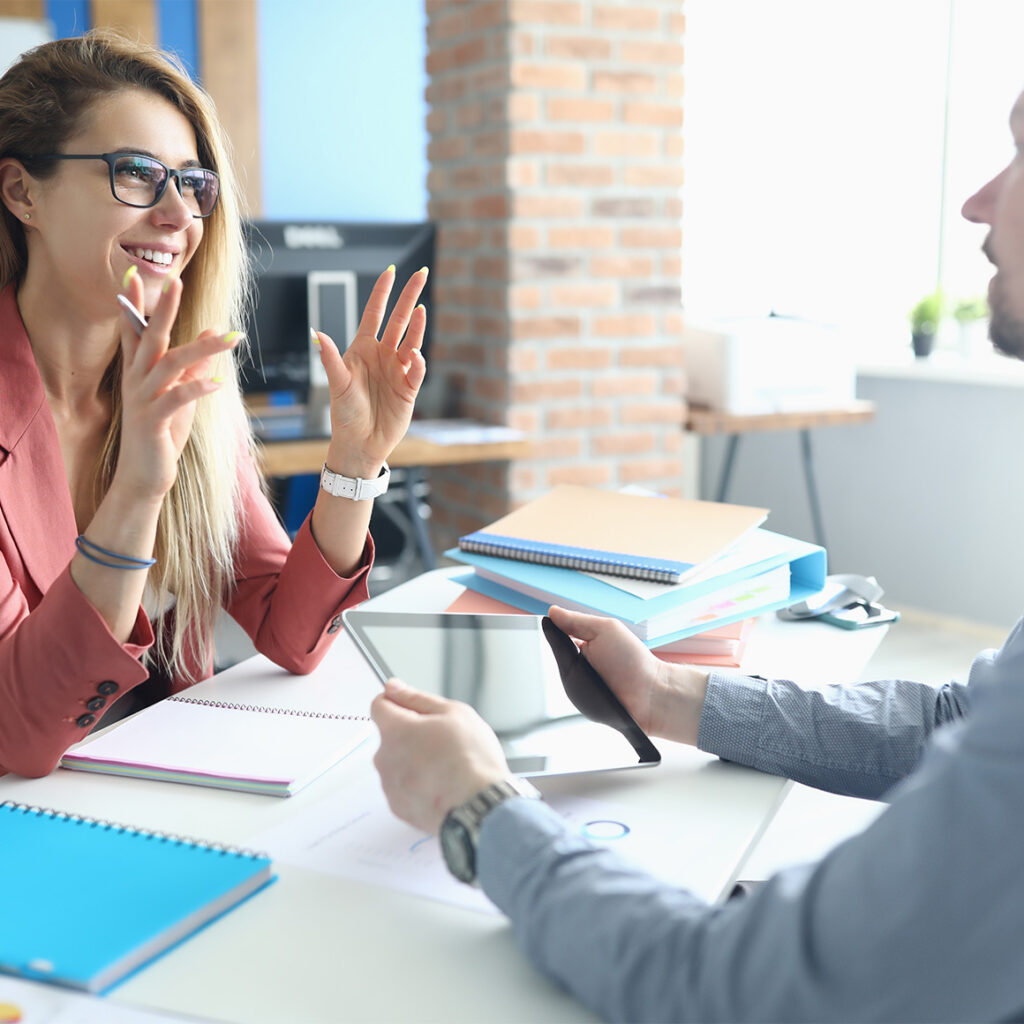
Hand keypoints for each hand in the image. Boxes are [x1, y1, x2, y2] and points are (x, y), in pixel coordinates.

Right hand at [113, 271, 238, 501]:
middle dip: (164, 310)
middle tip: (176, 282)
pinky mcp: (152, 422)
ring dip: (202, 348)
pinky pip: (176, 398)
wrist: (144, 476)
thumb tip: (214, 332)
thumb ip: (196, 365)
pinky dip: (198, 387)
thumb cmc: (162, 433)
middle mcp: (135, 381)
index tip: (133, 273)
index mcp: (139, 372)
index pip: (135, 331)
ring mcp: (142, 400)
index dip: (133, 303)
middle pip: (150, 338)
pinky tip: (219, 382)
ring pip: (169, 365)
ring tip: (230, 337)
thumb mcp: (182, 395)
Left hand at [315, 266, 427, 476]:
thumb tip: (317, 334)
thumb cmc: (344, 414)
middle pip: (399, 319)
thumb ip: (330, 359)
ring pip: (411, 339)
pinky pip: (417, 369)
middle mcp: (383, 355)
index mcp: (363, 349)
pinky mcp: (409, 388)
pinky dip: (418, 361)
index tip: (392, 271)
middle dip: (409, 296)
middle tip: (421, 274)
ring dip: (417, 325)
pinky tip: (414, 356)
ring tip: (421, 309)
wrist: (360, 444)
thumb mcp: (337, 385)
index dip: (383, 292)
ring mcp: (397, 370)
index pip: (375, 313)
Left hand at [371, 679, 508, 834]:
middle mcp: (385, 758)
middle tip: (441, 741)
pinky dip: (417, 785)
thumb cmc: (472, 759)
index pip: (378, 705)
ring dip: (413, 761)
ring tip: (445, 767)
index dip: (397, 702)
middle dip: (410, 735)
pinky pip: (403, 787)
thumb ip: (416, 698)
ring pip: (397, 763)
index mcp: (395, 730)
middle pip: (390, 736)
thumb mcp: (453, 713)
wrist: (480, 806)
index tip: (413, 708)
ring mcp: (390, 785)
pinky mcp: (399, 807)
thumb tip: (394, 687)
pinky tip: (441, 785)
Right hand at [546, 606, 709, 745]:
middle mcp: (580, 665)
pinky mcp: (581, 705)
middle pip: (556, 656)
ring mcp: (579, 687)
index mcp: (586, 644)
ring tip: (587, 673)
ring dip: (567, 673)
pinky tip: (585, 688)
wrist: (650, 695)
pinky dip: (573, 690)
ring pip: (559, 676)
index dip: (552, 631)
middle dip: (560, 653)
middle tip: (578, 653)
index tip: (547, 626)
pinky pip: (568, 695)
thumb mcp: (604, 630)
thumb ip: (576, 621)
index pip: (560, 636)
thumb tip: (551, 612)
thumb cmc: (633, 661)